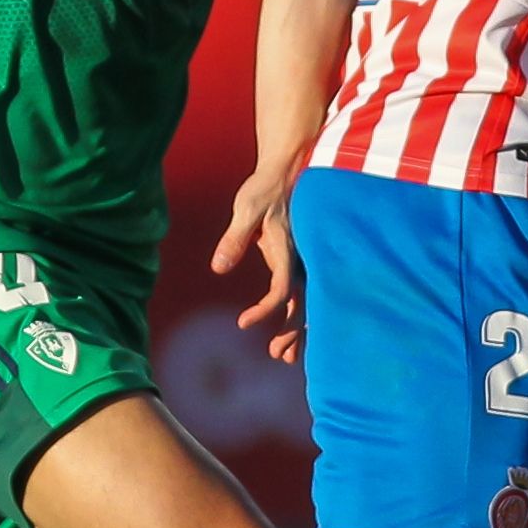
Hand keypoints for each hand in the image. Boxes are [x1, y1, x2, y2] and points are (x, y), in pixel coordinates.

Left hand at [213, 164, 304, 362]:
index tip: (242, 323)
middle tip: (274, 354)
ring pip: (308, 304)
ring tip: (283, 356)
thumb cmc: (264, 189)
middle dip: (292, 333)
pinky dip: (298, 316)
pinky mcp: (300, 261)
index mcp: (289, 250)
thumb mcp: (246, 209)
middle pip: (303, 305)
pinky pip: (304, 294)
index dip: (265, 310)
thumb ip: (234, 238)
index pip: (282, 290)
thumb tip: (219, 268)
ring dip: (297, 330)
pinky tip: (290, 330)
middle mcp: (303, 260)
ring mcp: (305, 262)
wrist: (285, 171)